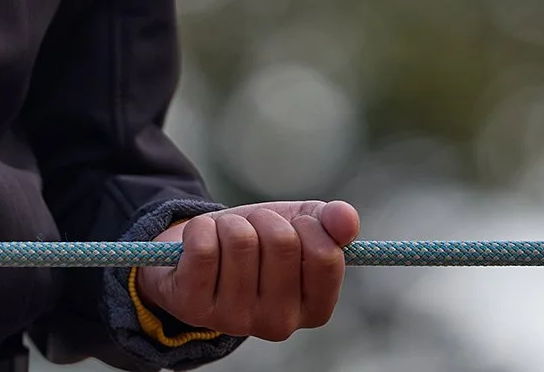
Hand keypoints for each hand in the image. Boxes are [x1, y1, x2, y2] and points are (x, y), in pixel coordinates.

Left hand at [135, 200, 359, 341]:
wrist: (198, 253)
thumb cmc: (258, 240)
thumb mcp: (300, 226)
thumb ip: (332, 222)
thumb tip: (348, 220)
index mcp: (314, 309)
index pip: (326, 256)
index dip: (308, 226)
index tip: (293, 227)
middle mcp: (279, 324)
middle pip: (282, 241)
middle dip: (264, 220)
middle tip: (252, 230)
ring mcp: (236, 321)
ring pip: (241, 239)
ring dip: (230, 223)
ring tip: (226, 238)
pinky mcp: (196, 308)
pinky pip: (204, 248)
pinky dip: (201, 229)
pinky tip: (201, 243)